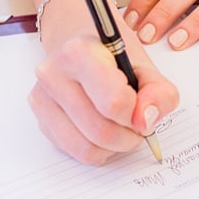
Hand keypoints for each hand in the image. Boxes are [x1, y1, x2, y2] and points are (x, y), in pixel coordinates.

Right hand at [31, 0, 178, 164]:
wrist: (76, 46)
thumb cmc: (111, 55)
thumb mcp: (145, 65)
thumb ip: (158, 93)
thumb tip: (145, 121)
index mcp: (78, 53)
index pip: (114, 103)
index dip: (138, 114)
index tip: (143, 107)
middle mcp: (52, 75)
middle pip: (100, 131)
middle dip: (129, 137)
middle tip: (137, 126)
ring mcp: (42, 99)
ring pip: (86, 148)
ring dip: (114, 148)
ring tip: (121, 129)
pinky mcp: (40, 119)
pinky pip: (74, 152)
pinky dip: (97, 150)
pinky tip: (102, 131)